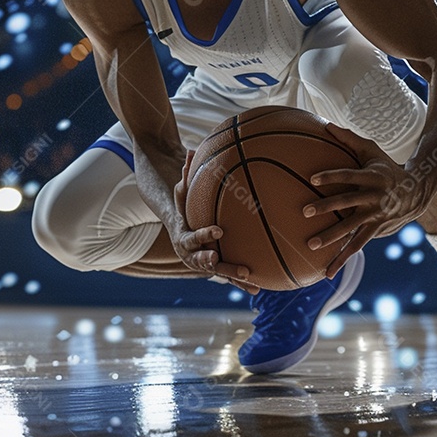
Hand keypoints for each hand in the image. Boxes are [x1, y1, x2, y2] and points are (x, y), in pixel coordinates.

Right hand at [171, 150, 258, 292]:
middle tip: (233, 264)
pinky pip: (227, 275)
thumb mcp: (181, 191)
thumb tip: (191, 149)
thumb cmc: (183, 204)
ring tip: (251, 279)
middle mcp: (190, 253)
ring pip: (218, 272)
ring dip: (233, 276)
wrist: (177, 227)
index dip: (204, 235)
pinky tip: (258, 287)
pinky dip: (240, 282)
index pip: (192, 236)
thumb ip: (186, 174)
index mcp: (182, 236)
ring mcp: (202, 263)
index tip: (219, 231)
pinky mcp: (214, 268)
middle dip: (216, 264)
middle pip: (202, 261)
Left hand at [302, 123, 428, 277]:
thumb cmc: (386, 167)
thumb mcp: (372, 151)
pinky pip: (357, 246)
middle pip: (348, 203)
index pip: (349, 176)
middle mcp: (374, 198)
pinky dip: (343, 259)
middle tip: (305, 211)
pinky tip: (328, 272)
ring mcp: (376, 217)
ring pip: (352, 229)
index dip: (332, 176)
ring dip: (332, 238)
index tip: (313, 178)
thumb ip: (348, 139)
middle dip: (327, 207)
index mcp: (372, 177)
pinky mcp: (376, 231)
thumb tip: (325, 124)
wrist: (417, 192)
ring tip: (311, 245)